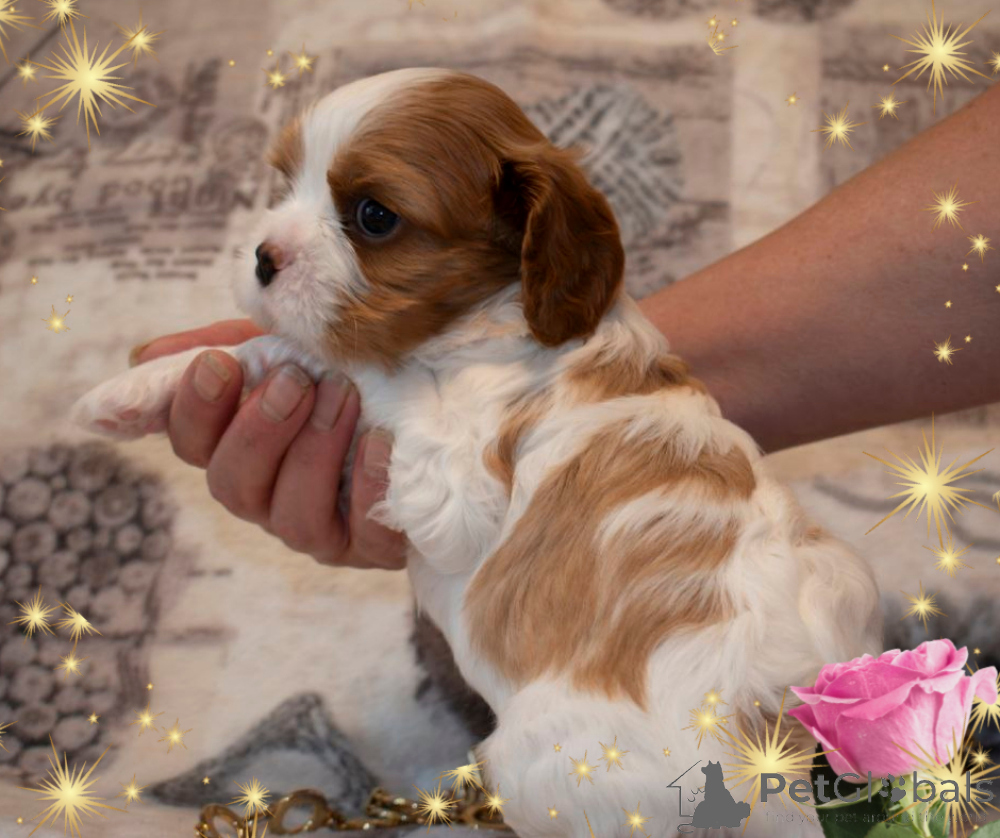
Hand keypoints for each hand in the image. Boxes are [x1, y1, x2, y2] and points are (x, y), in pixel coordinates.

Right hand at [130, 319, 406, 569]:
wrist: (437, 413)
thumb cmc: (349, 379)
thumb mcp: (290, 348)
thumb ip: (228, 344)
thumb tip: (144, 358)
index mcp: (241, 448)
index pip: (191, 444)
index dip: (194, 410)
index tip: (218, 364)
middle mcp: (271, 497)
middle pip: (232, 486)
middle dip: (258, 431)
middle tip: (295, 381)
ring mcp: (321, 529)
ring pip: (293, 517)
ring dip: (314, 451)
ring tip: (343, 395)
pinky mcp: (374, 545)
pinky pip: (364, 534)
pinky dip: (369, 485)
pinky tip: (380, 441)